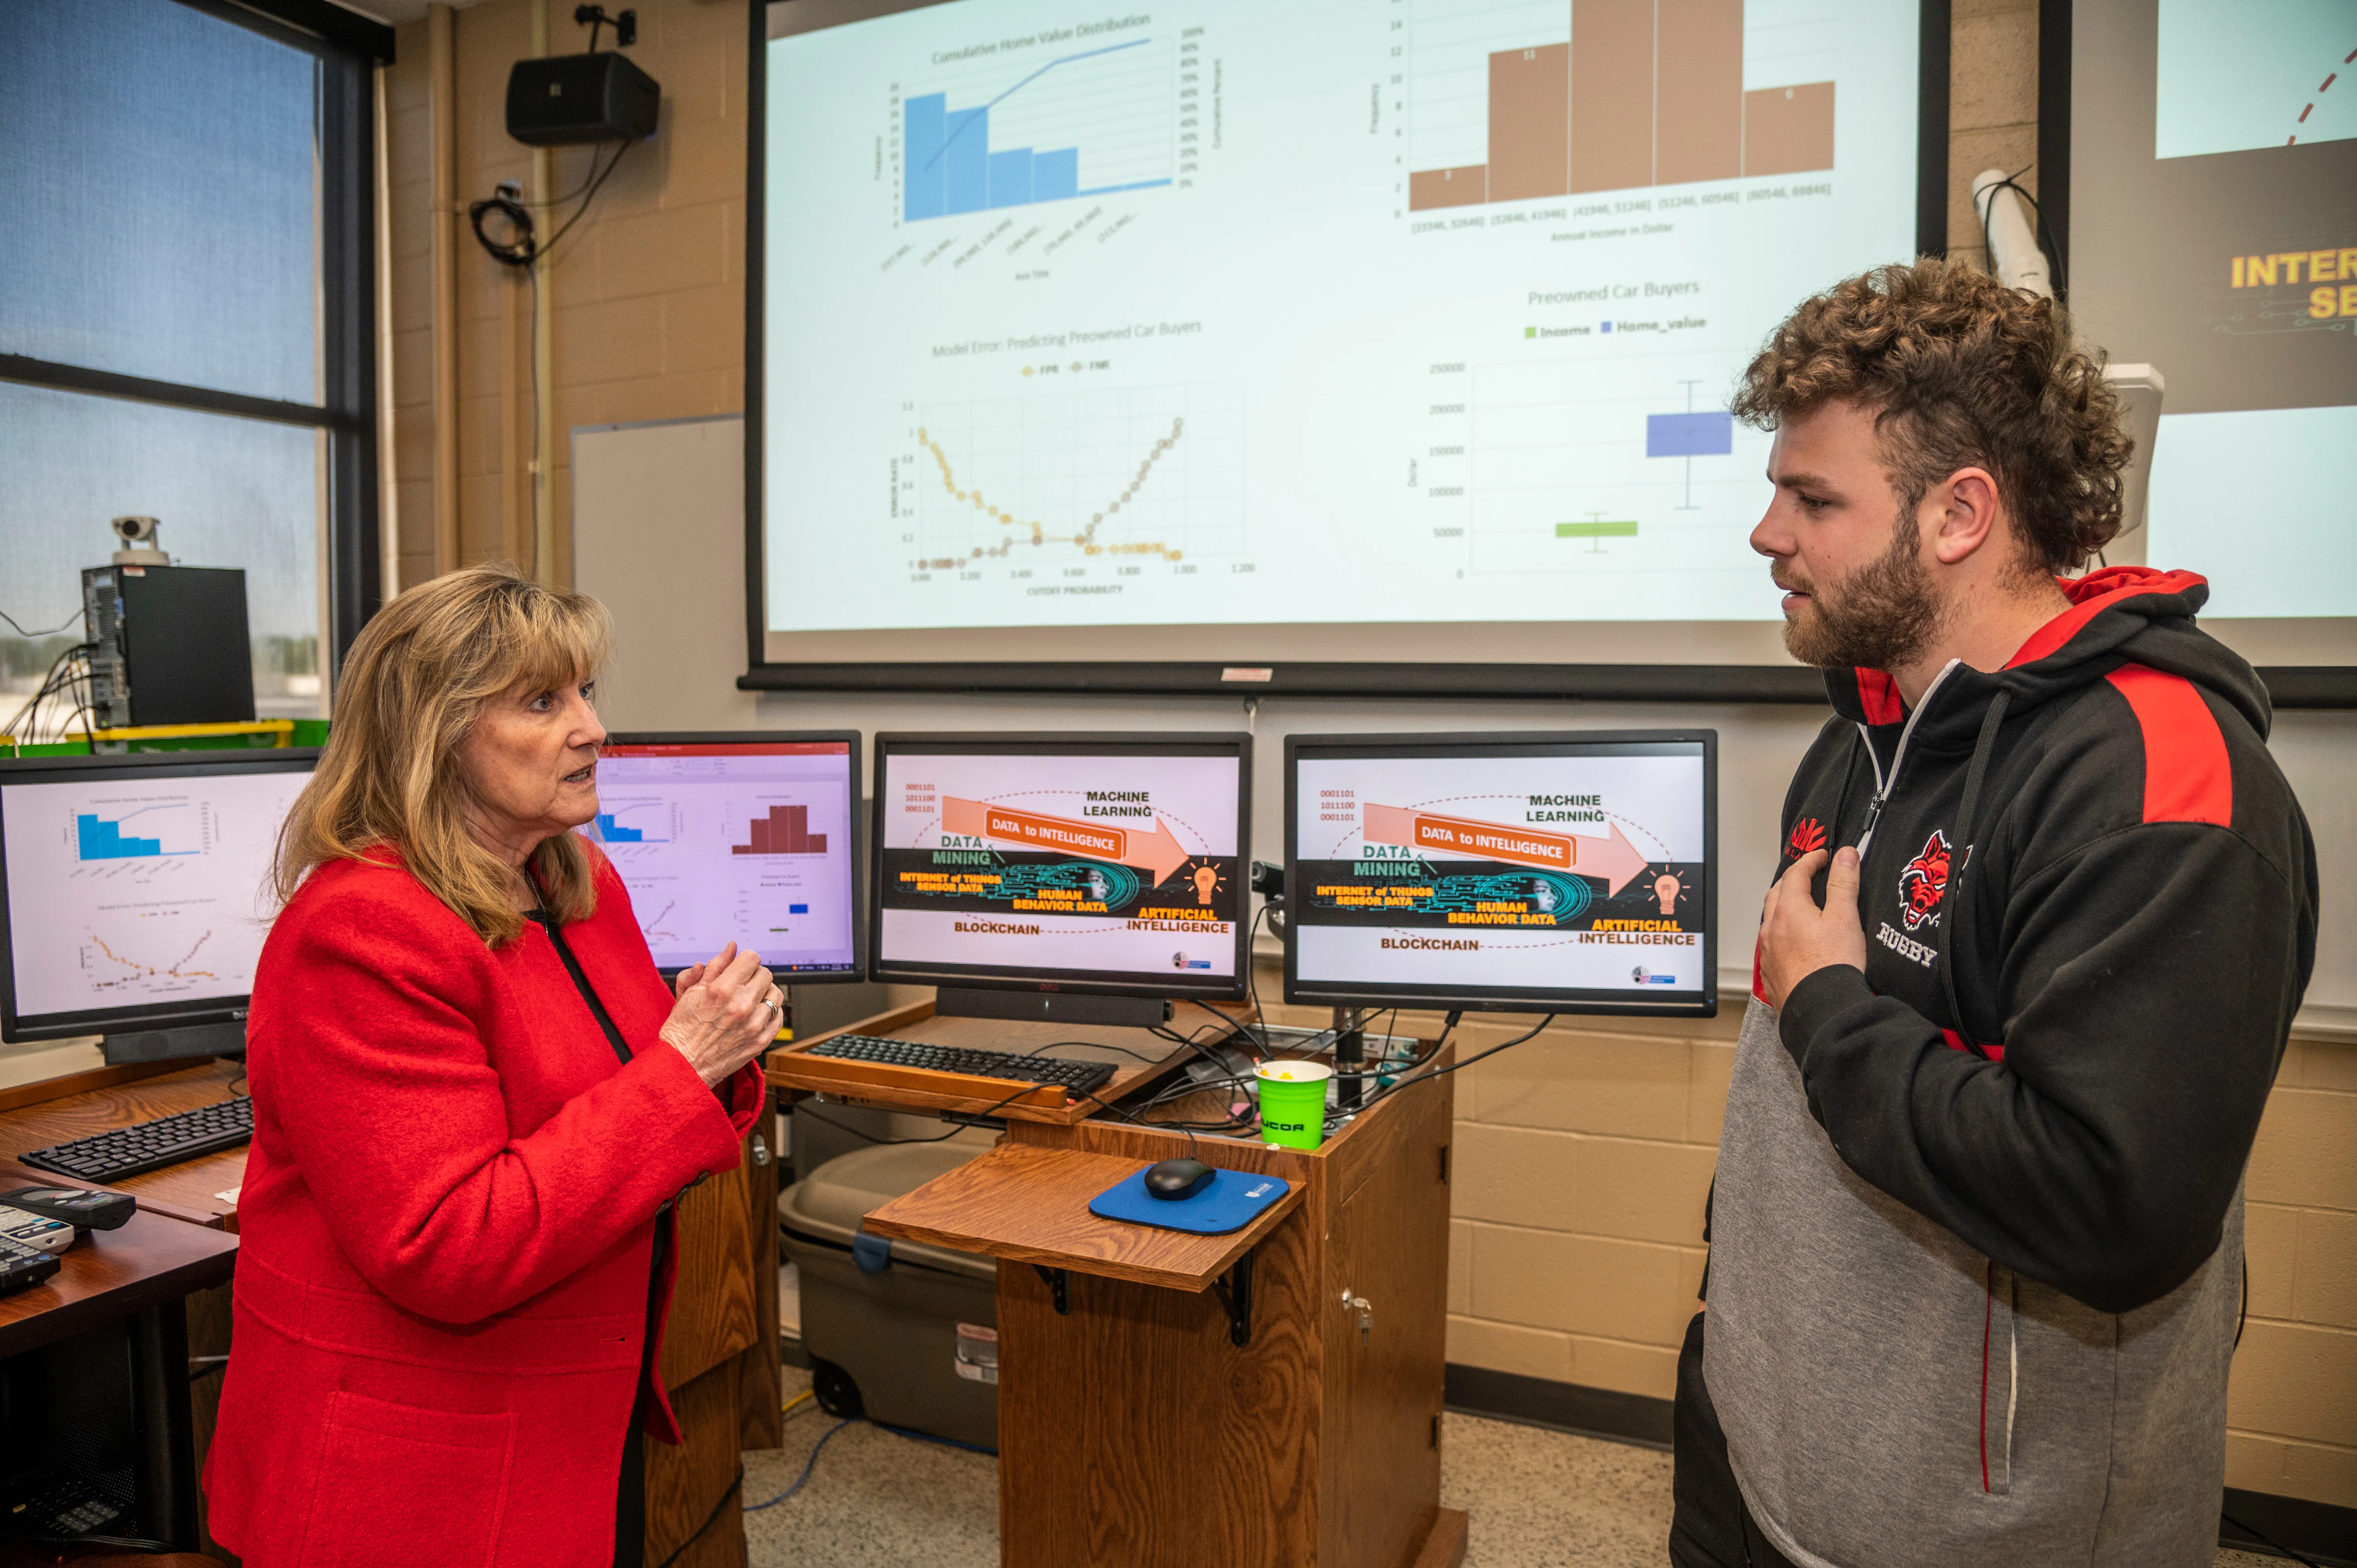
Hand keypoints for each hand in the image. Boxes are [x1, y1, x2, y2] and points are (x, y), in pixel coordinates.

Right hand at [659, 942, 780, 1086]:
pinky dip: (770, 1012)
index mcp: (722, 990)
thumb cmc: (682, 1031)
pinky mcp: (761, 1041)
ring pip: (775, 994)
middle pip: (766, 974)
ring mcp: (753, 1025)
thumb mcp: (690, 992)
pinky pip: (778, 1017)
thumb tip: (731, 948)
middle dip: (754, 975)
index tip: (739, 968)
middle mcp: (741, 1006)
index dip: (744, 961)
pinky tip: (755, 1015)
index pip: (752, 958)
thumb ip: (715, 966)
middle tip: (742, 985)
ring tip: (749, 1000)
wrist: (683, 1066)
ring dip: (764, 993)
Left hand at [1758, 846, 1868, 1008]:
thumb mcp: (1845, 917)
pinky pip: (1772, 945)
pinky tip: (1794, 942)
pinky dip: (1782, 934)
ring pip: (1771, 921)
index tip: (1823, 857)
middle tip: (1808, 877)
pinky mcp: (1771, 973)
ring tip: (1801, 907)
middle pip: (1776, 894)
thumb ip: (1844, 884)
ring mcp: (1768, 952)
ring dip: (1783, 908)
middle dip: (1792, 881)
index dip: (1810, 861)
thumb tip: (1846, 856)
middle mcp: (1771, 929)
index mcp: (1788, 910)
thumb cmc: (1833, 966)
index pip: (1795, 874)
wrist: (1821, 1010)